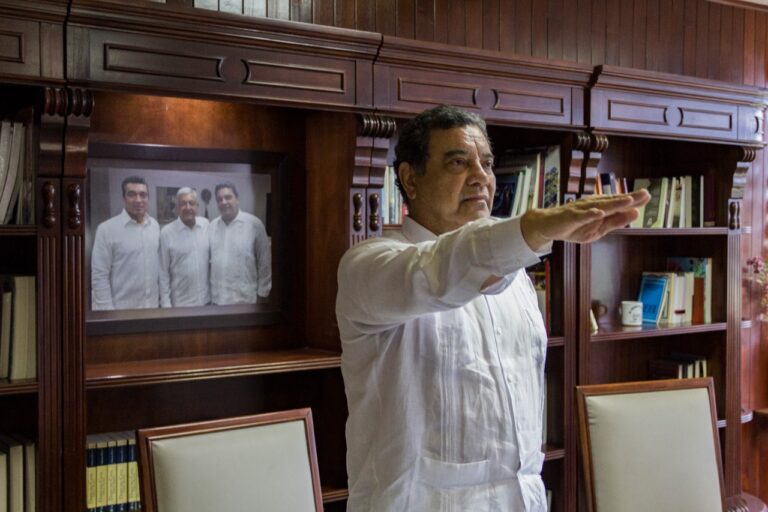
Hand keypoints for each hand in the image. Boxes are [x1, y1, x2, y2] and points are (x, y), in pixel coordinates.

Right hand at [520, 189, 650, 249]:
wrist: (547, 226)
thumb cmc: (573, 227)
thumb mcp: (598, 229)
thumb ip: (615, 221)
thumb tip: (635, 213)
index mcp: (600, 208)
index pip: (619, 203)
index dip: (633, 200)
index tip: (648, 195)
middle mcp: (592, 205)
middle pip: (612, 202)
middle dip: (628, 198)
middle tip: (645, 194)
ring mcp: (581, 210)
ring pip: (599, 206)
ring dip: (614, 204)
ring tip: (628, 200)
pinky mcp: (570, 216)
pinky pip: (581, 216)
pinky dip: (590, 214)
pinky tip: (599, 212)